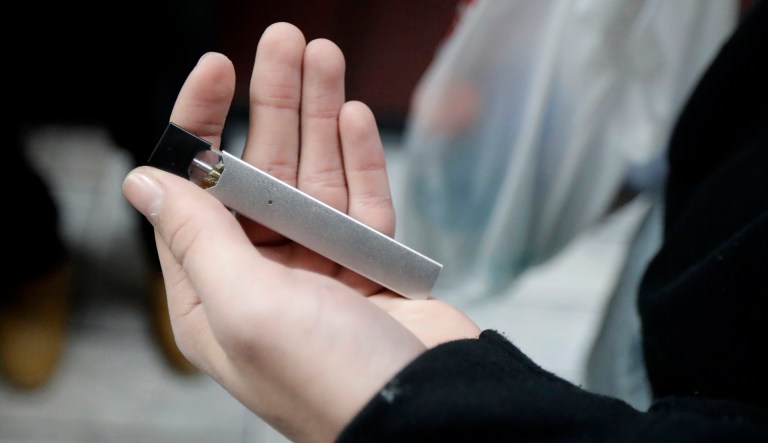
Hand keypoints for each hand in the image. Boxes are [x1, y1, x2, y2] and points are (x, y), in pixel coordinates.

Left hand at [123, 23, 479, 441]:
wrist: (429, 412)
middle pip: (262, 175)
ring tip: (324, 55)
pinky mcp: (371, 266)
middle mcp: (264, 278)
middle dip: (272, 105)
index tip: (216, 70)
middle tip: (284, 40)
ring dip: (319, 116)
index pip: (195, 193)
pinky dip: (359, 159)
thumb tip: (144, 183)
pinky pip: (362, 201)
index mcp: (216, 294)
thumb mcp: (245, 306)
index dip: (201, 127)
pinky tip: (354, 116)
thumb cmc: (330, 377)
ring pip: (316, 178)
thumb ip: (197, 239)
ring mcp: (322, 269)